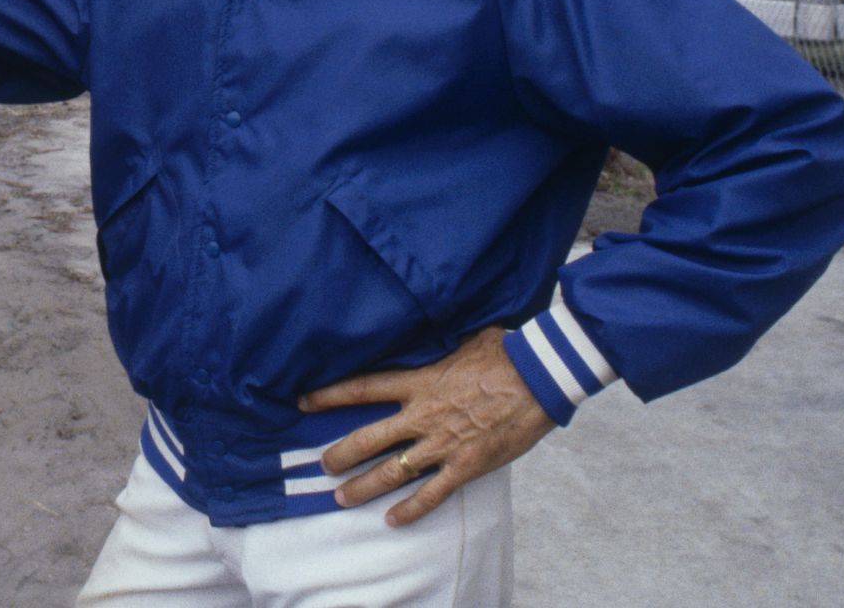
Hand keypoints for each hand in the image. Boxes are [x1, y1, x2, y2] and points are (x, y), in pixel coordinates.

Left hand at [300, 327, 554, 525]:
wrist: (540, 379)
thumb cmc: (505, 353)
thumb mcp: (463, 339)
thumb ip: (437, 342)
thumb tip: (424, 323)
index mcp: (419, 382)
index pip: (362, 388)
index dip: (329, 396)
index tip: (303, 402)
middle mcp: (423, 415)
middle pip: (368, 439)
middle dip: (340, 455)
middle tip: (321, 466)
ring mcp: (443, 444)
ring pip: (392, 472)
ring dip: (364, 487)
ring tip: (341, 498)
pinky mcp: (466, 466)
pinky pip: (432, 494)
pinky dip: (411, 510)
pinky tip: (392, 520)